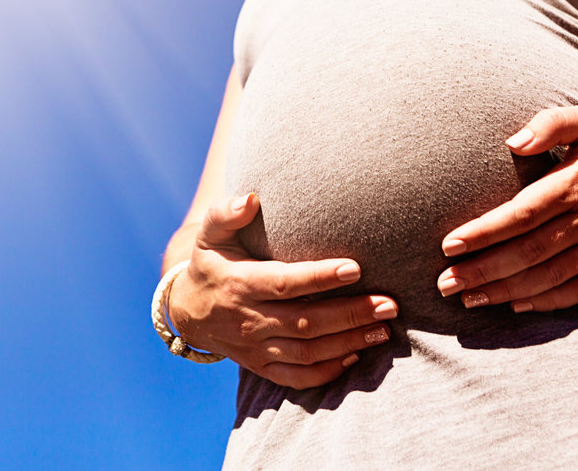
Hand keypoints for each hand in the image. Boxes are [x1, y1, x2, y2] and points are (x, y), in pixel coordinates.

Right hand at [168, 193, 397, 388]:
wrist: (187, 311)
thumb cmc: (211, 262)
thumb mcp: (209, 234)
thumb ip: (225, 213)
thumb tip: (250, 198)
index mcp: (239, 284)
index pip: (283, 283)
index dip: (319, 278)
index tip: (355, 268)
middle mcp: (248, 320)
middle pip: (305, 322)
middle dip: (350, 315)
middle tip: (390, 305)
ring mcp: (255, 348)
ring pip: (306, 353)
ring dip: (348, 343)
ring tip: (383, 329)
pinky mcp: (261, 367)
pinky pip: (296, 378)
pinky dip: (327, 371)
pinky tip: (356, 355)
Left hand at [436, 106, 577, 312]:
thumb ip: (551, 124)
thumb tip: (513, 142)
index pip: (522, 215)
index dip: (485, 232)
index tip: (449, 245)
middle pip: (528, 252)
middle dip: (483, 270)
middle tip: (444, 284)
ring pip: (550, 276)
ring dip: (506, 291)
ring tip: (468, 299)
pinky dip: (549, 301)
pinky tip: (517, 305)